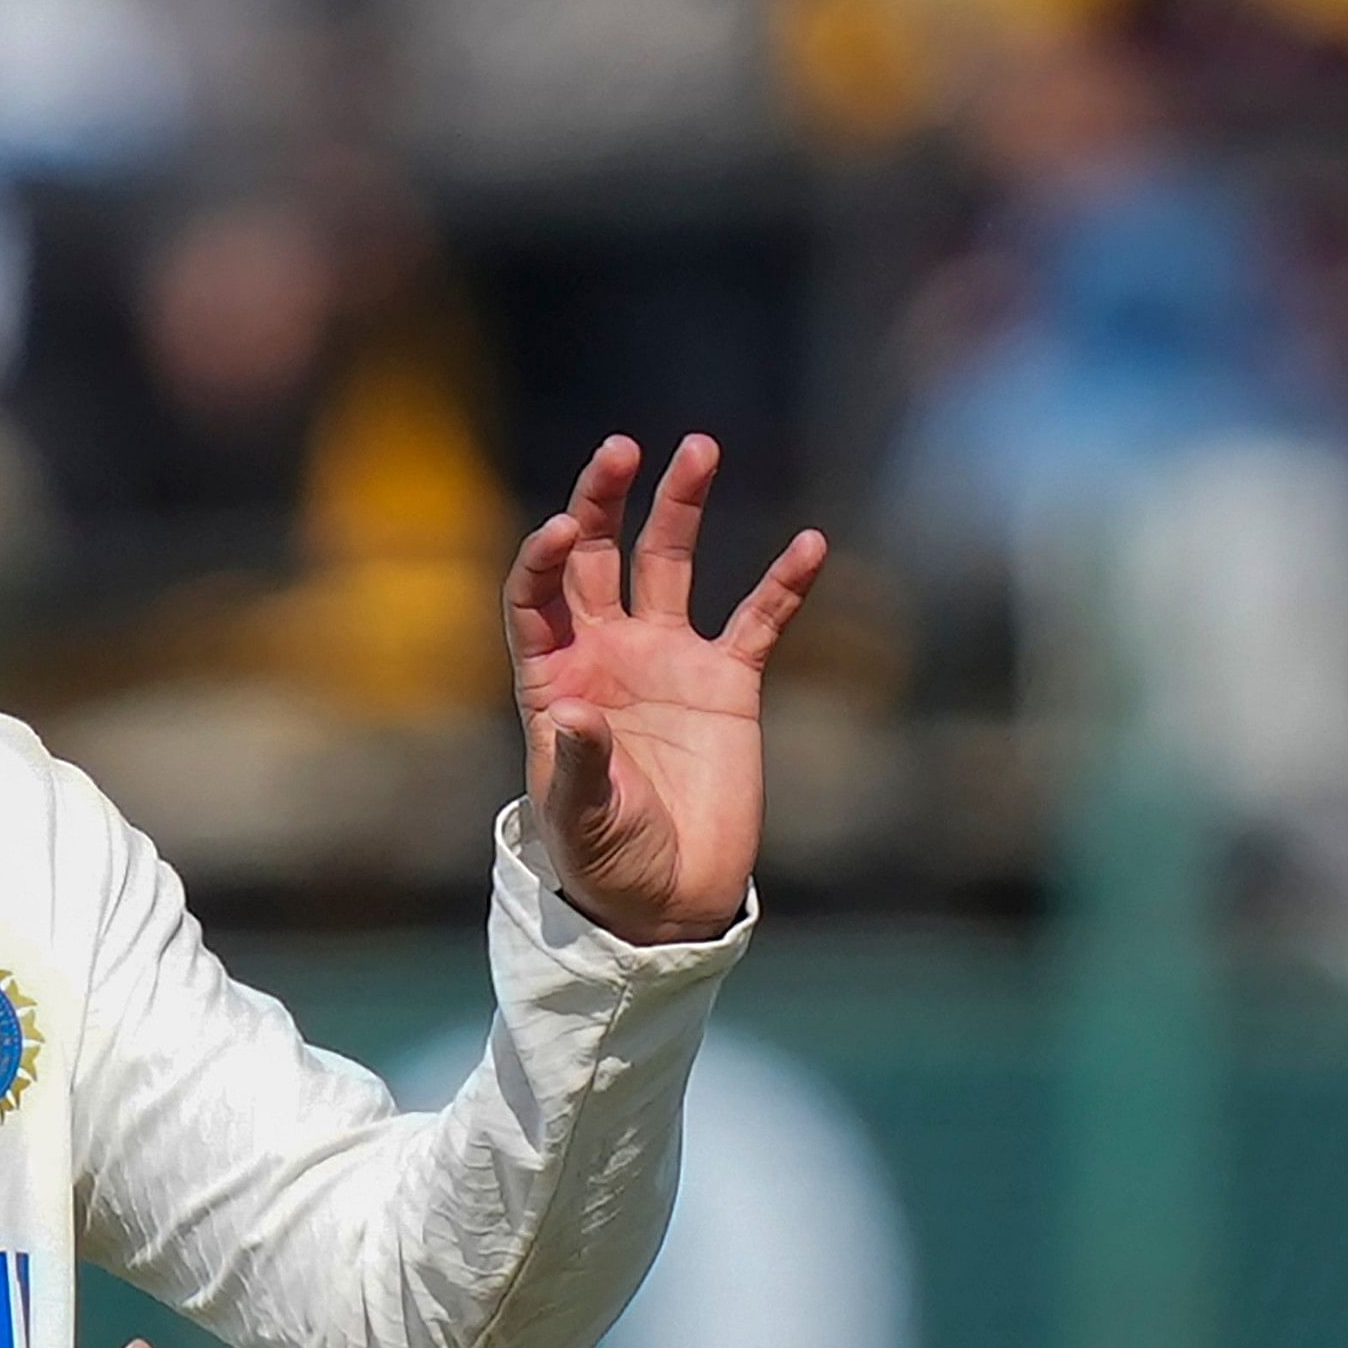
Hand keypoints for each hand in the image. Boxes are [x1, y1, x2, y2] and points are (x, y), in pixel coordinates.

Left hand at [504, 433, 826, 944]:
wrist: (669, 898)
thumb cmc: (605, 861)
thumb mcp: (581, 819)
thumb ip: (577, 764)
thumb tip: (573, 709)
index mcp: (555, 676)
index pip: (539, 595)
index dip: (545, 556)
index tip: (567, 528)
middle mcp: (606, 653)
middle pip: (598, 555)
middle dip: (604, 498)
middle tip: (623, 448)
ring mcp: (669, 661)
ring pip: (670, 563)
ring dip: (679, 507)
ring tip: (698, 449)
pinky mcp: (728, 684)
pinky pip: (758, 619)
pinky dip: (783, 583)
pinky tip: (809, 545)